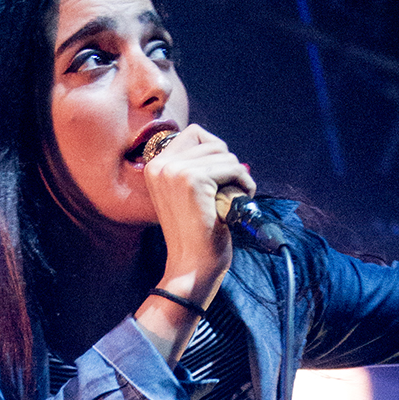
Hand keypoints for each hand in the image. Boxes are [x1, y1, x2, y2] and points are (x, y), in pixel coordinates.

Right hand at [142, 122, 252, 304]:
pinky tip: (241, 199)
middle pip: (210, 141)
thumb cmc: (194, 234)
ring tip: (232, 198)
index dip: (214, 151)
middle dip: (226, 163)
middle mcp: (160, 165)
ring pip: (223, 153)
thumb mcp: (184, 194)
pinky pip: (232, 168)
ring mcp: (175, 171)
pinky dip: (244, 183)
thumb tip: (220, 148)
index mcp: (155, 166)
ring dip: (236, 175)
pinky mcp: (192, 180)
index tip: (220, 176)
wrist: (192, 266)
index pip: (194, 133)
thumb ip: (192, 167)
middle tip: (228, 190)